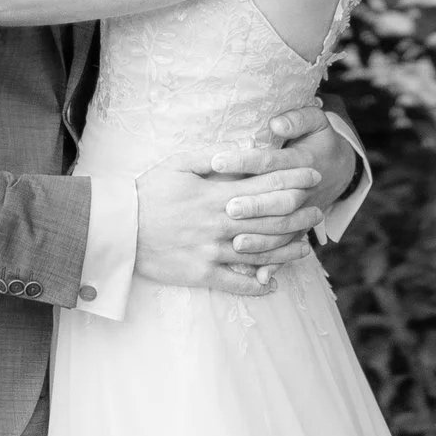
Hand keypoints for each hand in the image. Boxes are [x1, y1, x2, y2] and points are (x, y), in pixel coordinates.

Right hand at [135, 148, 323, 295]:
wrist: (117, 227)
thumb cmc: (147, 191)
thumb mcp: (178, 163)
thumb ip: (214, 156)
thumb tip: (244, 149)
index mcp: (216, 194)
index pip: (266, 185)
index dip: (294, 179)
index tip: (313, 176)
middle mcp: (220, 223)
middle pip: (272, 220)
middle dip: (300, 214)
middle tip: (318, 210)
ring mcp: (212, 251)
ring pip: (261, 252)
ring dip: (288, 248)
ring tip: (306, 244)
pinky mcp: (201, 274)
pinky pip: (236, 284)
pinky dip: (257, 286)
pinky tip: (273, 285)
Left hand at [207, 104, 358, 257]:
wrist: (340, 167)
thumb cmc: (318, 139)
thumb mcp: (315, 122)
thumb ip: (298, 119)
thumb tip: (277, 125)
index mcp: (302, 161)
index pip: (269, 162)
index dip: (243, 161)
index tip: (216, 160)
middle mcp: (304, 191)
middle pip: (277, 200)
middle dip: (254, 205)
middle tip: (228, 208)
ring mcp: (304, 214)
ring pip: (284, 230)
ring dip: (262, 239)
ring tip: (236, 243)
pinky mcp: (300, 231)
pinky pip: (289, 250)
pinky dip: (276, 264)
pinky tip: (260, 278)